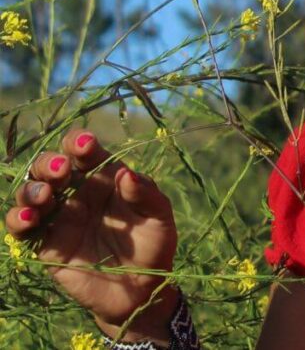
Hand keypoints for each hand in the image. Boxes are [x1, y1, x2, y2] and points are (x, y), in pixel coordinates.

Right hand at [4, 129, 178, 333]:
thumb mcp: (159, 218)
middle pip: (50, 166)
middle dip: (49, 162)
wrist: (140, 291)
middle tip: (61, 171)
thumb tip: (125, 174)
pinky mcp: (46, 243)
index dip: (79, 143)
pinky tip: (27, 219)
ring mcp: (59, 217)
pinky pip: (22, 227)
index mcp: (104, 178)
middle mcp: (78, 193)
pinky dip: (17, 219)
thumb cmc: (153, 246)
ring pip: (31, 192)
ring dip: (31, 189)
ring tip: (45, 196)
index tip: (84, 145)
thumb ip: (145, 195)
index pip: (85, 152)